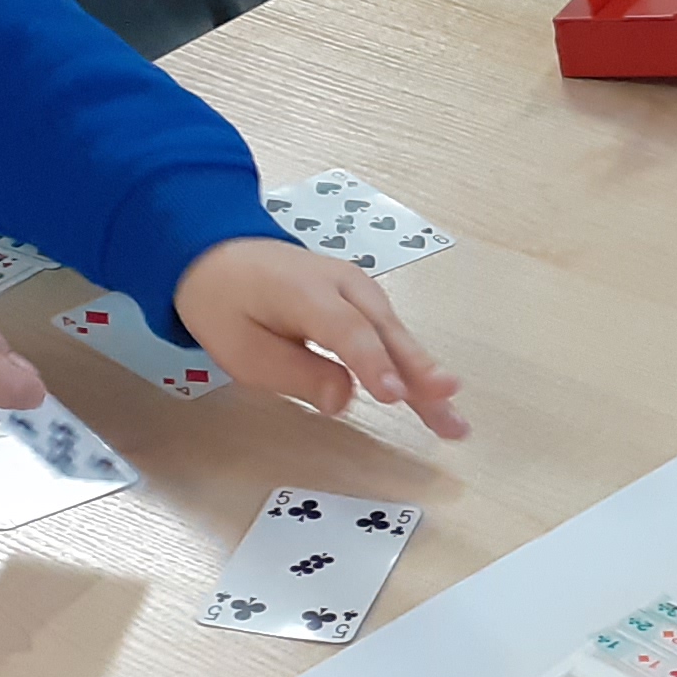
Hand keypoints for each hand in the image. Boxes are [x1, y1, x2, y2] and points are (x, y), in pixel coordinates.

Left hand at [172, 236, 469, 437]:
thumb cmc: (227, 304)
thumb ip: (294, 374)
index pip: (346, 330)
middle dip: (419, 371)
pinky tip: (434, 398)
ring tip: (453, 421)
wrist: (223, 254)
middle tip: (449, 403)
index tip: (394, 395)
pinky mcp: (366, 301)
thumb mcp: (243, 349)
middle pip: (385, 331)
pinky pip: (392, 335)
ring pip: (397, 336)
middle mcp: (343, 284)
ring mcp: (359, 289)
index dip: (372, 363)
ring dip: (427, 378)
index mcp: (304, 291)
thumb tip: (345, 400)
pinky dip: (414, 367)